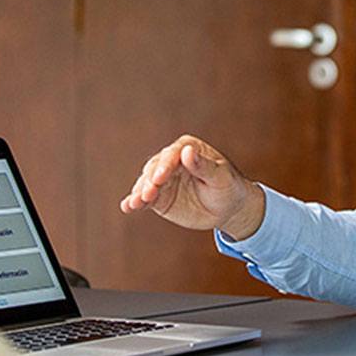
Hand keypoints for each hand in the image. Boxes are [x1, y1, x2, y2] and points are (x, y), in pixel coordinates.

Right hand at [119, 134, 265, 239]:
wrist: (228, 207)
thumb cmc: (228, 187)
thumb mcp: (220, 177)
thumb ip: (204, 166)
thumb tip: (187, 151)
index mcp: (188, 148)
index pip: (172, 154)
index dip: (165, 166)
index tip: (161, 178)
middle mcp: (171, 160)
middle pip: (155, 168)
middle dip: (150, 181)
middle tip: (147, 194)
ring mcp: (163, 178)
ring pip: (147, 183)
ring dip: (139, 193)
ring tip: (135, 203)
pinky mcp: (158, 196)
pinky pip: (144, 198)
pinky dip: (134, 202)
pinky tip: (127, 207)